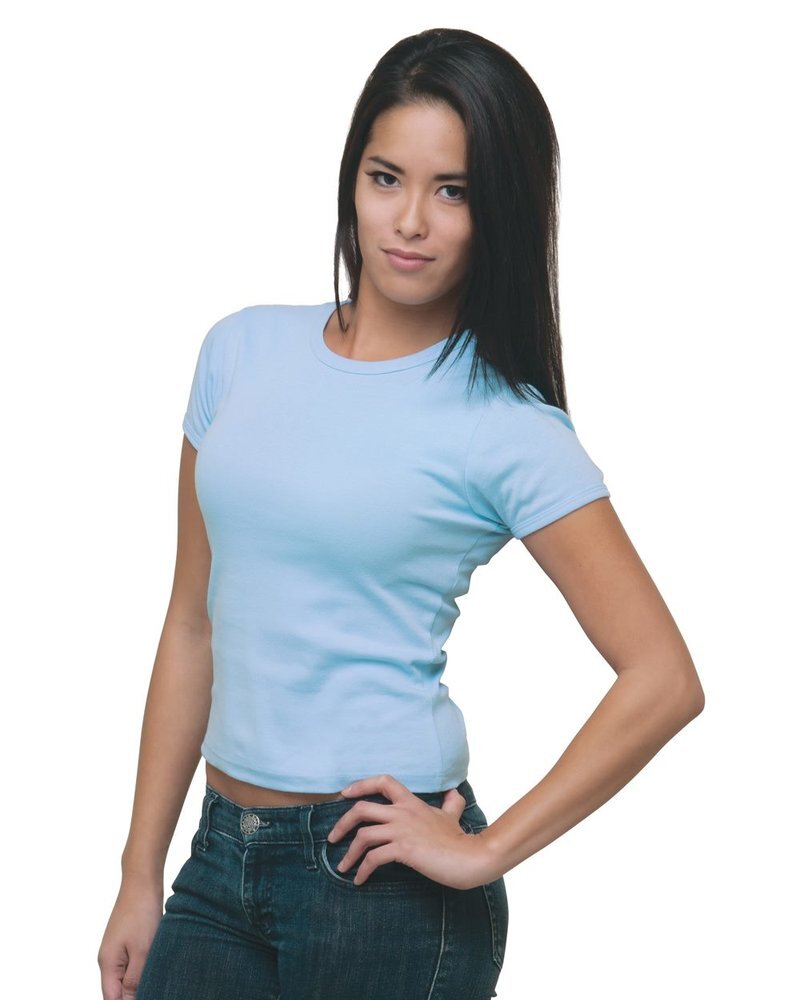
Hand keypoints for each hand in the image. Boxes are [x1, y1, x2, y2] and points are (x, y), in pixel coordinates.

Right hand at [98, 878, 163, 999]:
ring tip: (158, 982)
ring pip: (126, 977)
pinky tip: (156, 969)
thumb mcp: (142, 950)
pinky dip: (142, 969)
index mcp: (108, 964)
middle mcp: (109, 959)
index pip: (112, 999)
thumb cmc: (141, 912)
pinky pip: (132, 964)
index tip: (149, 997)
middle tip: (156, 990)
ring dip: (139, 983)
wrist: (142, 880)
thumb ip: (135, 979)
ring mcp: (117, 949)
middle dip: (134, 995)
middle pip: (117, 990)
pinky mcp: (127, 941)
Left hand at [326, 773, 493, 890]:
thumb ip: (451, 803)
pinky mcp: (404, 850)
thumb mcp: (452, 815)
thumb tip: (454, 792)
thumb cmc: (459, 839)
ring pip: (363, 835)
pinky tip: (360, 880)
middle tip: (333, 837)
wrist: (470, 857)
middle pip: (362, 809)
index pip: (383, 781)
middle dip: (342, 823)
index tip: (345, 794)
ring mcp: (402, 831)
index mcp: (411, 802)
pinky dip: (362, 870)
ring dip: (349, 853)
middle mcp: (403, 813)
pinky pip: (374, 858)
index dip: (361, 785)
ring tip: (342, 867)